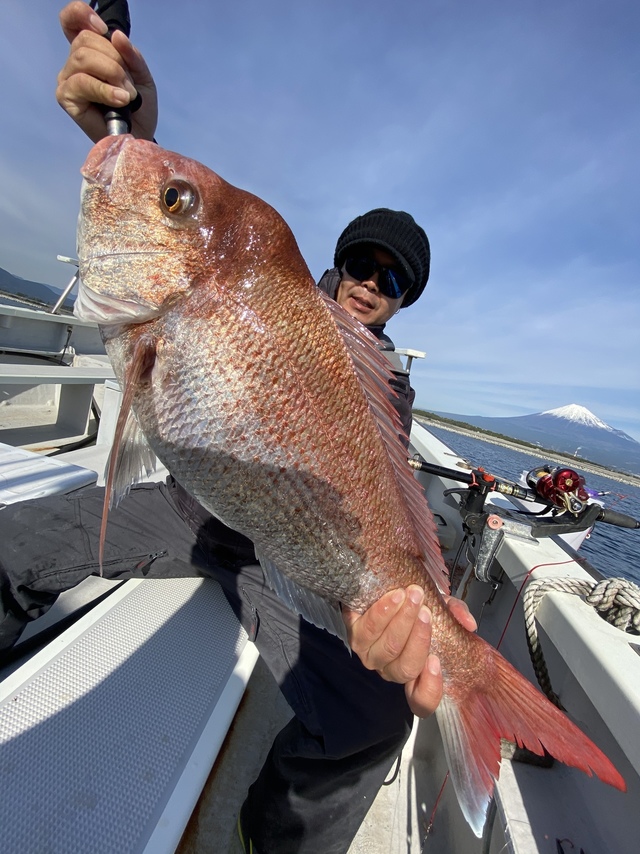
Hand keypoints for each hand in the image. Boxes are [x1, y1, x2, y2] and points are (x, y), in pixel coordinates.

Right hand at [56, 1, 157, 141]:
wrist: (139, 136)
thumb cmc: (138, 107)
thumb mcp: (141, 76)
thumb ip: (131, 55)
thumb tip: (116, 36)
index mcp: (89, 51)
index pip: (71, 21)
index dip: (81, 14)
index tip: (103, 30)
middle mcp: (74, 63)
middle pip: (86, 41)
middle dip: (115, 61)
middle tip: (130, 86)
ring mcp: (67, 79)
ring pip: (83, 58)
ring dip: (112, 74)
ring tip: (127, 96)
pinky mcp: (65, 97)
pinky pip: (82, 82)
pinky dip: (105, 89)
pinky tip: (120, 100)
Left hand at [342, 586, 476, 717]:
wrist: (378, 586)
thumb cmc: (410, 602)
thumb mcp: (438, 606)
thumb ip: (454, 613)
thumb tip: (469, 623)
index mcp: (413, 669)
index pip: (421, 700)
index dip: (430, 688)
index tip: (436, 661)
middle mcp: (390, 669)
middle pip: (405, 667)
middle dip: (418, 637)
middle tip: (426, 611)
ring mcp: (370, 655)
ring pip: (388, 648)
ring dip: (402, 621)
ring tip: (412, 597)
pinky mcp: (353, 634)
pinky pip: (367, 630)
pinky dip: (383, 612)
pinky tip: (394, 597)